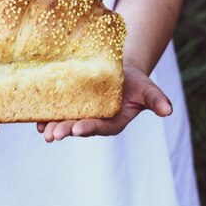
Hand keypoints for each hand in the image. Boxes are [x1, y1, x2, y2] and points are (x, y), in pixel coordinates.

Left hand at [36, 63, 172, 141]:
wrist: (119, 71)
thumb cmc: (135, 81)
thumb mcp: (147, 89)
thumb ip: (156, 100)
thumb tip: (169, 110)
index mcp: (113, 121)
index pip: (101, 127)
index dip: (89, 128)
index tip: (79, 129)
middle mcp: (95, 120)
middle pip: (79, 127)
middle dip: (66, 130)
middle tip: (54, 135)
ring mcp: (81, 114)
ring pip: (66, 123)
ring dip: (53, 127)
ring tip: (43, 131)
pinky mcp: (70, 106)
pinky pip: (57, 113)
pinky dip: (46, 116)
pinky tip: (36, 119)